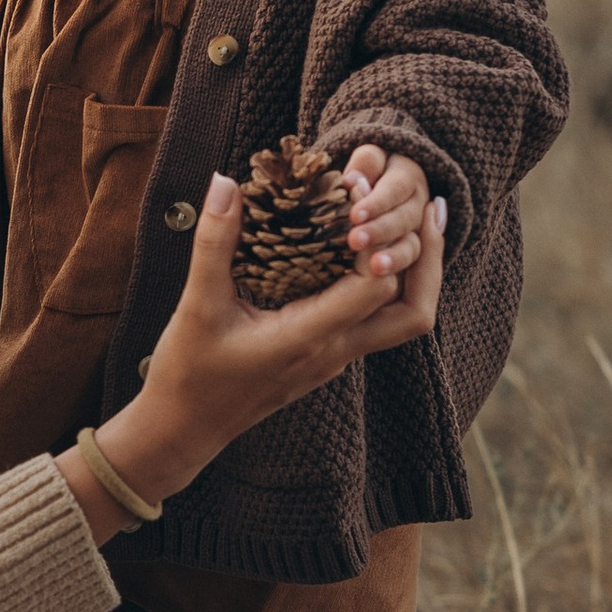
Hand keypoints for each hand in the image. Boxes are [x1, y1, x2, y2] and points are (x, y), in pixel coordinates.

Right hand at [56, 169, 443, 545]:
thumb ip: (215, 243)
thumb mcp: (197, 305)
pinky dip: (388, 283)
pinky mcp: (328, 357)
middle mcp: (334, 352)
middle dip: (426, 257)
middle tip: (427, 206)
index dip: (378, 238)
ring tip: (415, 222)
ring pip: (403, 318)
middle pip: (414, 311)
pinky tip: (373, 249)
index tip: (359, 194)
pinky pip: (377, 319)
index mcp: (308, 338)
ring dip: (415, 272)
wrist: (184, 429)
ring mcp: (336, 358)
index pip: (375, 288)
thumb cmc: (188, 373)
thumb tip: (225, 181)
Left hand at [342, 143, 429, 276]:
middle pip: (405, 219)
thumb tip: (355, 178)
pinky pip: (410, 266)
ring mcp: (419, 229)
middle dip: (381, 230)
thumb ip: (367, 162)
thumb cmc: (362, 167)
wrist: (376, 181)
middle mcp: (420, 202)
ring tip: (375, 268)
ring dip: (395, 257)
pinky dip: (395, 272)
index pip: (397, 187)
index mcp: (409, 173)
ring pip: (412, 246)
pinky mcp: (410, 252)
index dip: (377, 202)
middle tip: (355, 241)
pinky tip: (374, 281)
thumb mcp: (367, 159)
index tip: (355, 215)